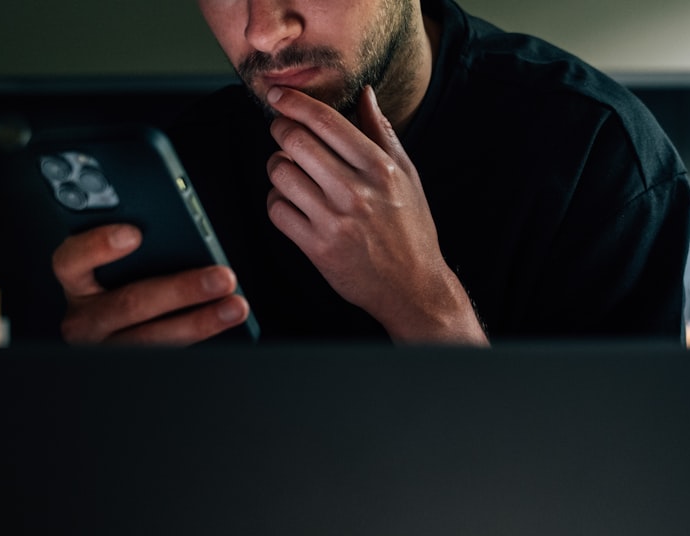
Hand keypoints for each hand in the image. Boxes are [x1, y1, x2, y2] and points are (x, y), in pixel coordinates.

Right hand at [51, 224, 249, 344]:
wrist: (122, 332)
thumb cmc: (129, 281)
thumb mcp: (125, 262)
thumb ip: (140, 244)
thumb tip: (182, 231)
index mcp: (77, 281)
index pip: (70, 260)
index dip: (98, 246)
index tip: (134, 234)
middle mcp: (84, 318)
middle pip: (129, 303)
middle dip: (181, 290)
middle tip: (222, 277)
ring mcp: (106, 347)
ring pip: (152, 338)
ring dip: (201, 321)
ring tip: (235, 306)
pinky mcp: (131, 365)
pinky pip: (167, 354)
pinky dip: (200, 338)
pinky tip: (224, 321)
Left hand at [265, 85, 487, 345]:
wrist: (413, 288)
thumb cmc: (411, 230)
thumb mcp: (408, 176)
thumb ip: (383, 133)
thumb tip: (366, 94)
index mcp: (380, 168)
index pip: (325, 121)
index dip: (294, 102)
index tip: (279, 94)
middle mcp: (356, 192)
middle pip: (295, 141)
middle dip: (280, 129)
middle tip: (281, 130)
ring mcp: (334, 221)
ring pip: (280, 174)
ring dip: (277, 166)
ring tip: (290, 169)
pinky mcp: (317, 247)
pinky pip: (276, 210)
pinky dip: (277, 200)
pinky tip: (291, 201)